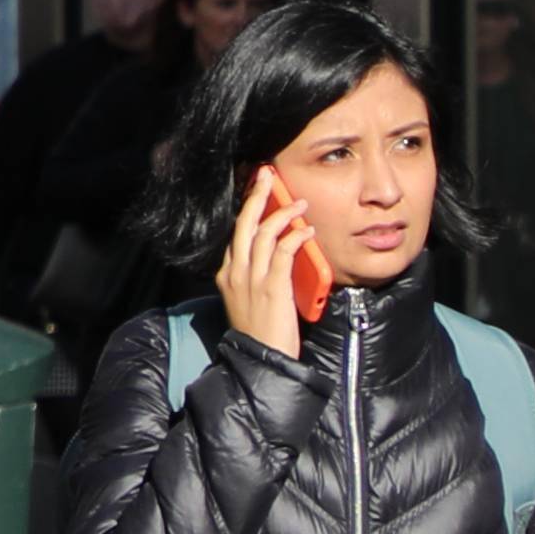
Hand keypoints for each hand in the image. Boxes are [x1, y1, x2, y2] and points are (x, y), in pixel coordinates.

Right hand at [216, 167, 318, 354]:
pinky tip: (307, 230)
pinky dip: (295, 237)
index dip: (248, 210)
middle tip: (267, 175)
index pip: (235, 234)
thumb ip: (260, 276)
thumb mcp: (251, 300)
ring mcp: (251, 278)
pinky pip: (282, 252)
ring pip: (262, 233)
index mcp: (227, 274)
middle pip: (243, 224)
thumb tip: (283, 256)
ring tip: (300, 202)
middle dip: (256, 196)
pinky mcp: (271, 286)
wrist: (261, 358)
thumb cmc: (261, 333)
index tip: (259, 191)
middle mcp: (235, 272)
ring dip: (283, 214)